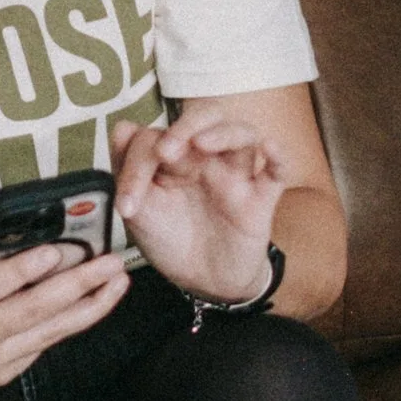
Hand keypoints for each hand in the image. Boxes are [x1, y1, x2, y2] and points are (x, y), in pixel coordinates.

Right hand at [0, 224, 132, 391]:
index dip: (23, 271)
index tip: (55, 251)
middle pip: (33, 312)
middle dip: (78, 286)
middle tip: (109, 262)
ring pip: (50, 333)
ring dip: (90, 306)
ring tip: (118, 281)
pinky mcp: (6, 374)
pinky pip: (46, 343)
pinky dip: (73, 321)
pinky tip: (97, 300)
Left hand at [110, 112, 283, 305]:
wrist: (202, 283)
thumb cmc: (170, 241)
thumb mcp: (140, 213)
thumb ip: (129, 172)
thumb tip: (122, 127)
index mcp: (173, 158)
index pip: (158, 137)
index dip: (138, 163)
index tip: (128, 203)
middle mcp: (205, 159)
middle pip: (207, 117)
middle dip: (186, 126)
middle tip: (166, 151)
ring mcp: (235, 176)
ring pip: (243, 134)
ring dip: (224, 133)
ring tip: (203, 144)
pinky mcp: (260, 200)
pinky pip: (277, 172)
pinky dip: (278, 157)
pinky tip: (270, 147)